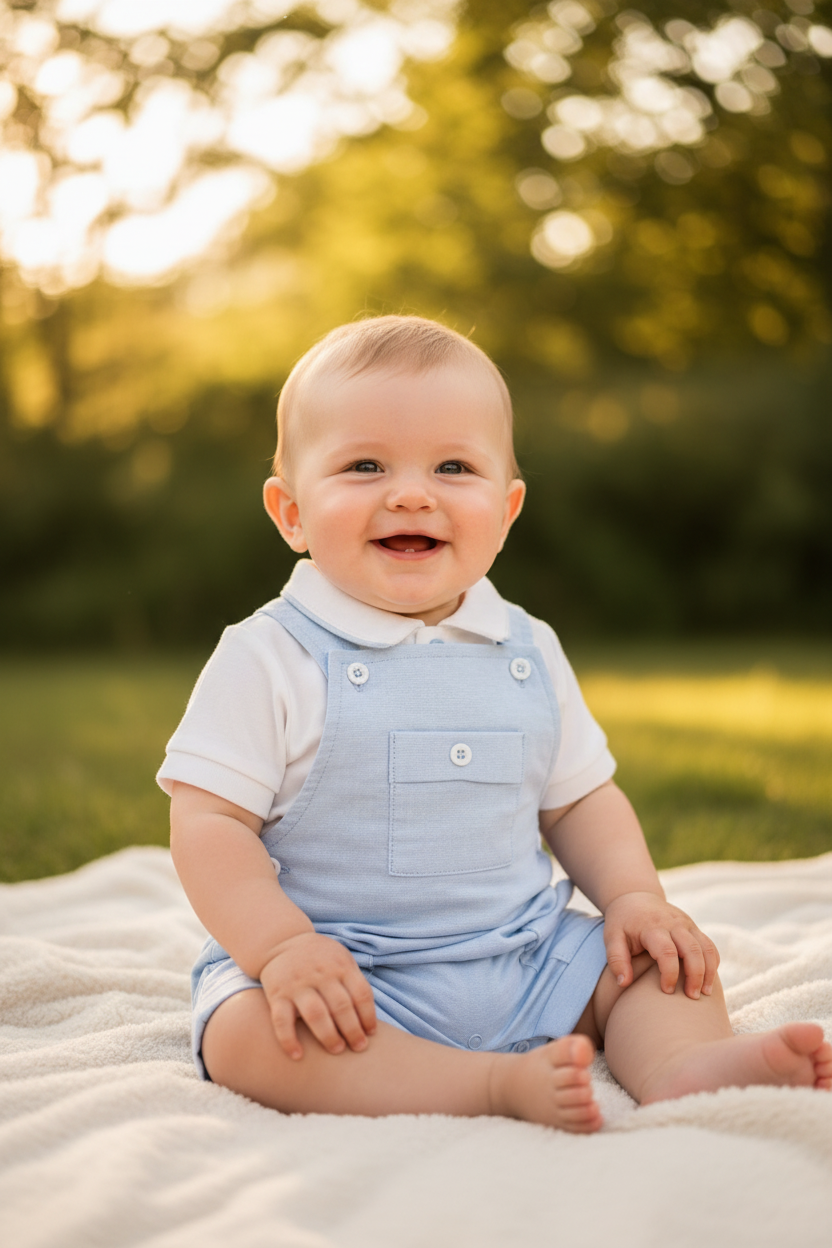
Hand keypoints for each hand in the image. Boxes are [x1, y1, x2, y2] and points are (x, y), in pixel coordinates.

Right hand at [259, 931, 376, 1058]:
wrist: (282, 942)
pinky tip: (297, 1055)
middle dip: (352, 1030)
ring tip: (337, 1050)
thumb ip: (354, 982)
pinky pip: (281, 1020)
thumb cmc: (320, 958)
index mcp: (340, 966)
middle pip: (341, 1006)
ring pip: (315, 1014)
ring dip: (328, 1036)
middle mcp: (320, 974)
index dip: (368, 1016)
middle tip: (359, 1048)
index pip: (361, 993)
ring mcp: (297, 984)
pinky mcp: (277, 995)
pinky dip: (288, 1040)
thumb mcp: (341, 959)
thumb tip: (369, 1019)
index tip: (371, 1034)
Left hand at [603, 891, 719, 999]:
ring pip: (706, 947)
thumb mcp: (612, 937)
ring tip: (705, 993)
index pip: (667, 952)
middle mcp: (673, 923)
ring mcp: (686, 924)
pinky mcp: (693, 927)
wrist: (635, 897)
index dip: (670, 974)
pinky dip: (713, 962)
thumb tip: (623, 983)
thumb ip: (616, 960)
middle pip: (693, 950)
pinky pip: (709, 945)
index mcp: (652, 927)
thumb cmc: (622, 922)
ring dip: (709, 971)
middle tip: (692, 997)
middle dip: (696, 975)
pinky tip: (708, 980)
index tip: (666, 991)